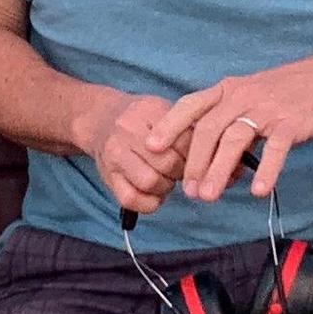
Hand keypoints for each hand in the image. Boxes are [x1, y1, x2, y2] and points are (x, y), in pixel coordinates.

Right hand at [72, 91, 185, 216]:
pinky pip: (131, 199)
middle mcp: (127, 130)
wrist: (100, 118)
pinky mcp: (107, 176)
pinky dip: (149, 203)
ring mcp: (115, 154)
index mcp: (148, 110)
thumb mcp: (162, 110)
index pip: (183, 139)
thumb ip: (185, 128)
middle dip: (181, 172)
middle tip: (179, 170)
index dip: (195, 154)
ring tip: (165, 179)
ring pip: (150, 181)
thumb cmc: (140, 118)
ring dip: (165, 187)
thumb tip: (212, 154)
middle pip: (168, 162)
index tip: (193, 157)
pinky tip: (154, 195)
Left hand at [156, 58, 312, 201]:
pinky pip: (275, 147)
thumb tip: (208, 171)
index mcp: (226, 91)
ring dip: (219, 170)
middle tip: (187, 191)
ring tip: (209, 196)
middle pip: (208, 129)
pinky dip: (267, 169)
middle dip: (194, 162)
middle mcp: (241, 97)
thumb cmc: (278, 94)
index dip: (169, 125)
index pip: (190, 106)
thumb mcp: (245, 101)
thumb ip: (225, 130)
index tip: (150, 147)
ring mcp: (266, 109)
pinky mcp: (290, 122)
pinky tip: (258, 191)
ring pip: (234, 139)